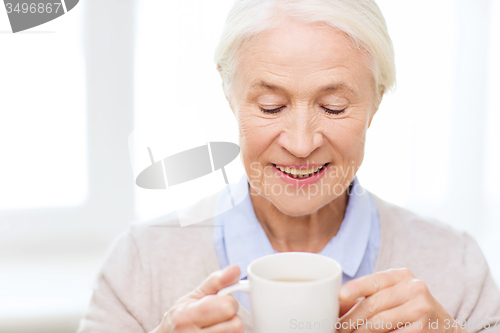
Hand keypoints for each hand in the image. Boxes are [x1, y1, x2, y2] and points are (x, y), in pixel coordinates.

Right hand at [151, 265, 243, 332]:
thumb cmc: (182, 318)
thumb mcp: (193, 297)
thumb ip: (216, 282)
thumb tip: (236, 269)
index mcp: (187, 316)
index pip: (227, 307)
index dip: (229, 302)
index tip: (220, 302)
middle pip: (236, 325)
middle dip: (231, 318)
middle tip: (218, 317)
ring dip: (230, 331)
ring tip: (216, 328)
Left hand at [338, 268, 466, 332]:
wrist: (444, 327)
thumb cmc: (409, 309)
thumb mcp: (392, 294)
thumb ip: (369, 295)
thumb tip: (338, 303)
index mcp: (401, 275)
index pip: (373, 281)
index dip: (354, 288)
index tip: (340, 297)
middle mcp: (413, 288)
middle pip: (373, 304)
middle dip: (351, 319)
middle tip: (338, 328)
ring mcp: (421, 308)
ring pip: (379, 322)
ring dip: (359, 332)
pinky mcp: (423, 329)